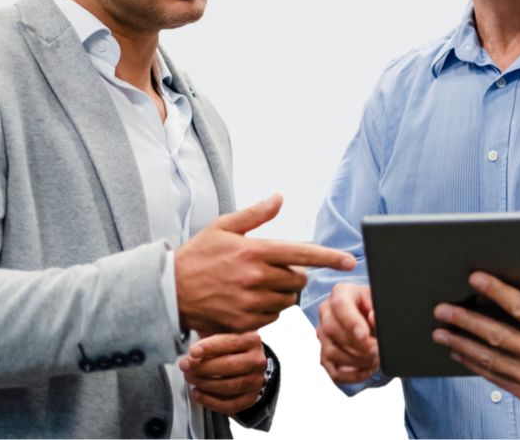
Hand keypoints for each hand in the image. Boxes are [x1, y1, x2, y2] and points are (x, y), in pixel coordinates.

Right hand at [175, 194, 355, 334]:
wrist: (170, 290)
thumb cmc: (198, 255)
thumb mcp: (223, 226)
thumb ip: (255, 215)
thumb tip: (279, 198)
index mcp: (255, 251)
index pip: (302, 254)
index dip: (330, 257)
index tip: (350, 261)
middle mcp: (257, 277)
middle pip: (298, 280)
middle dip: (295, 276)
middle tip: (275, 270)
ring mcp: (251, 302)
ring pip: (287, 301)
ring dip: (283, 294)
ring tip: (260, 286)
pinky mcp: (245, 322)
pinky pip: (272, 318)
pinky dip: (268, 310)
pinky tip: (250, 301)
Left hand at [178, 332, 268, 414]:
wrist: (245, 362)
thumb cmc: (228, 346)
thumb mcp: (221, 332)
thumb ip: (206, 334)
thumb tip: (189, 347)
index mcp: (251, 339)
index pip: (229, 343)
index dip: (209, 347)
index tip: (192, 352)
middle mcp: (257, 360)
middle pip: (229, 366)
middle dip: (202, 368)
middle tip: (185, 366)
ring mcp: (256, 381)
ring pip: (228, 387)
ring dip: (204, 384)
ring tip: (190, 378)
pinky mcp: (251, 398)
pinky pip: (229, 405)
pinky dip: (210, 402)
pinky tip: (197, 394)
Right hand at [316, 282, 378, 383]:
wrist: (371, 318)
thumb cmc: (375, 307)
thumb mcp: (380, 303)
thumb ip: (378, 310)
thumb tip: (372, 319)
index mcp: (340, 293)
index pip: (339, 305)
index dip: (351, 321)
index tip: (365, 335)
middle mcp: (326, 312)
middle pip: (331, 329)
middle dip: (358, 345)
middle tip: (377, 351)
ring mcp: (323, 335)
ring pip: (332, 352)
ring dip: (357, 361)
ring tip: (376, 360)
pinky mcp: (325, 356)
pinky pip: (334, 372)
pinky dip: (353, 376)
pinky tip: (368, 371)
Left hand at [430, 260, 519, 403]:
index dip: (496, 291)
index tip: (473, 278)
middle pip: (497, 335)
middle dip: (466, 320)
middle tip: (441, 309)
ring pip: (490, 359)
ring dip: (461, 345)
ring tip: (439, 332)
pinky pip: (495, 377)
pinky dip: (474, 364)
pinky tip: (457, 352)